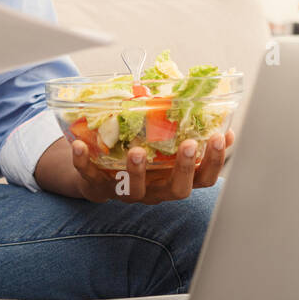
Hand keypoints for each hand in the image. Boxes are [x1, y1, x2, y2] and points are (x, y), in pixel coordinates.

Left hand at [70, 130, 233, 204]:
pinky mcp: (97, 188)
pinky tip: (78, 146)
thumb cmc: (140, 152)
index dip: (215, 161)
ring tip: (137, 151)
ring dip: (137, 171)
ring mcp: (126, 192)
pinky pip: (90, 177)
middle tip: (188, 146)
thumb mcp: (163, 142)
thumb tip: (209, 107)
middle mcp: (155, 190)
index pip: (204, 178)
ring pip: (134, 190)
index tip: (220, 137)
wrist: (98, 172)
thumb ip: (183, 127)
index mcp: (174, 178)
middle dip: (184, 168)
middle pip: (177, 190)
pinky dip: (83, 162)